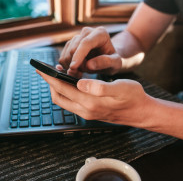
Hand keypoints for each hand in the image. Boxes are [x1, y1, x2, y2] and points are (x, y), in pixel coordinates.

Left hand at [37, 70, 151, 127]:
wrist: (141, 112)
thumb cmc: (133, 97)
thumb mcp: (119, 88)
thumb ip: (99, 86)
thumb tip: (80, 83)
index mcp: (90, 102)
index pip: (62, 88)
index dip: (50, 77)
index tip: (41, 68)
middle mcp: (85, 110)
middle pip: (58, 97)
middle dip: (49, 83)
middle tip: (44, 70)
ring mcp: (87, 113)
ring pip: (63, 101)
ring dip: (56, 88)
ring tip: (55, 75)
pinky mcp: (90, 113)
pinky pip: (71, 103)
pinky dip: (65, 92)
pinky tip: (69, 83)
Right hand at [58, 27, 122, 77]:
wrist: (108, 58)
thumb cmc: (113, 60)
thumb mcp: (115, 63)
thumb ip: (105, 62)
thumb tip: (88, 65)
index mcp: (100, 33)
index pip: (86, 43)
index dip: (78, 55)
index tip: (73, 67)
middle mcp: (87, 32)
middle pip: (74, 48)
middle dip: (76, 64)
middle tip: (81, 75)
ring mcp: (77, 37)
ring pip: (66, 54)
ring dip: (71, 67)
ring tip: (81, 73)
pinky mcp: (70, 44)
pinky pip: (63, 58)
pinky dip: (67, 67)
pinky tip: (77, 70)